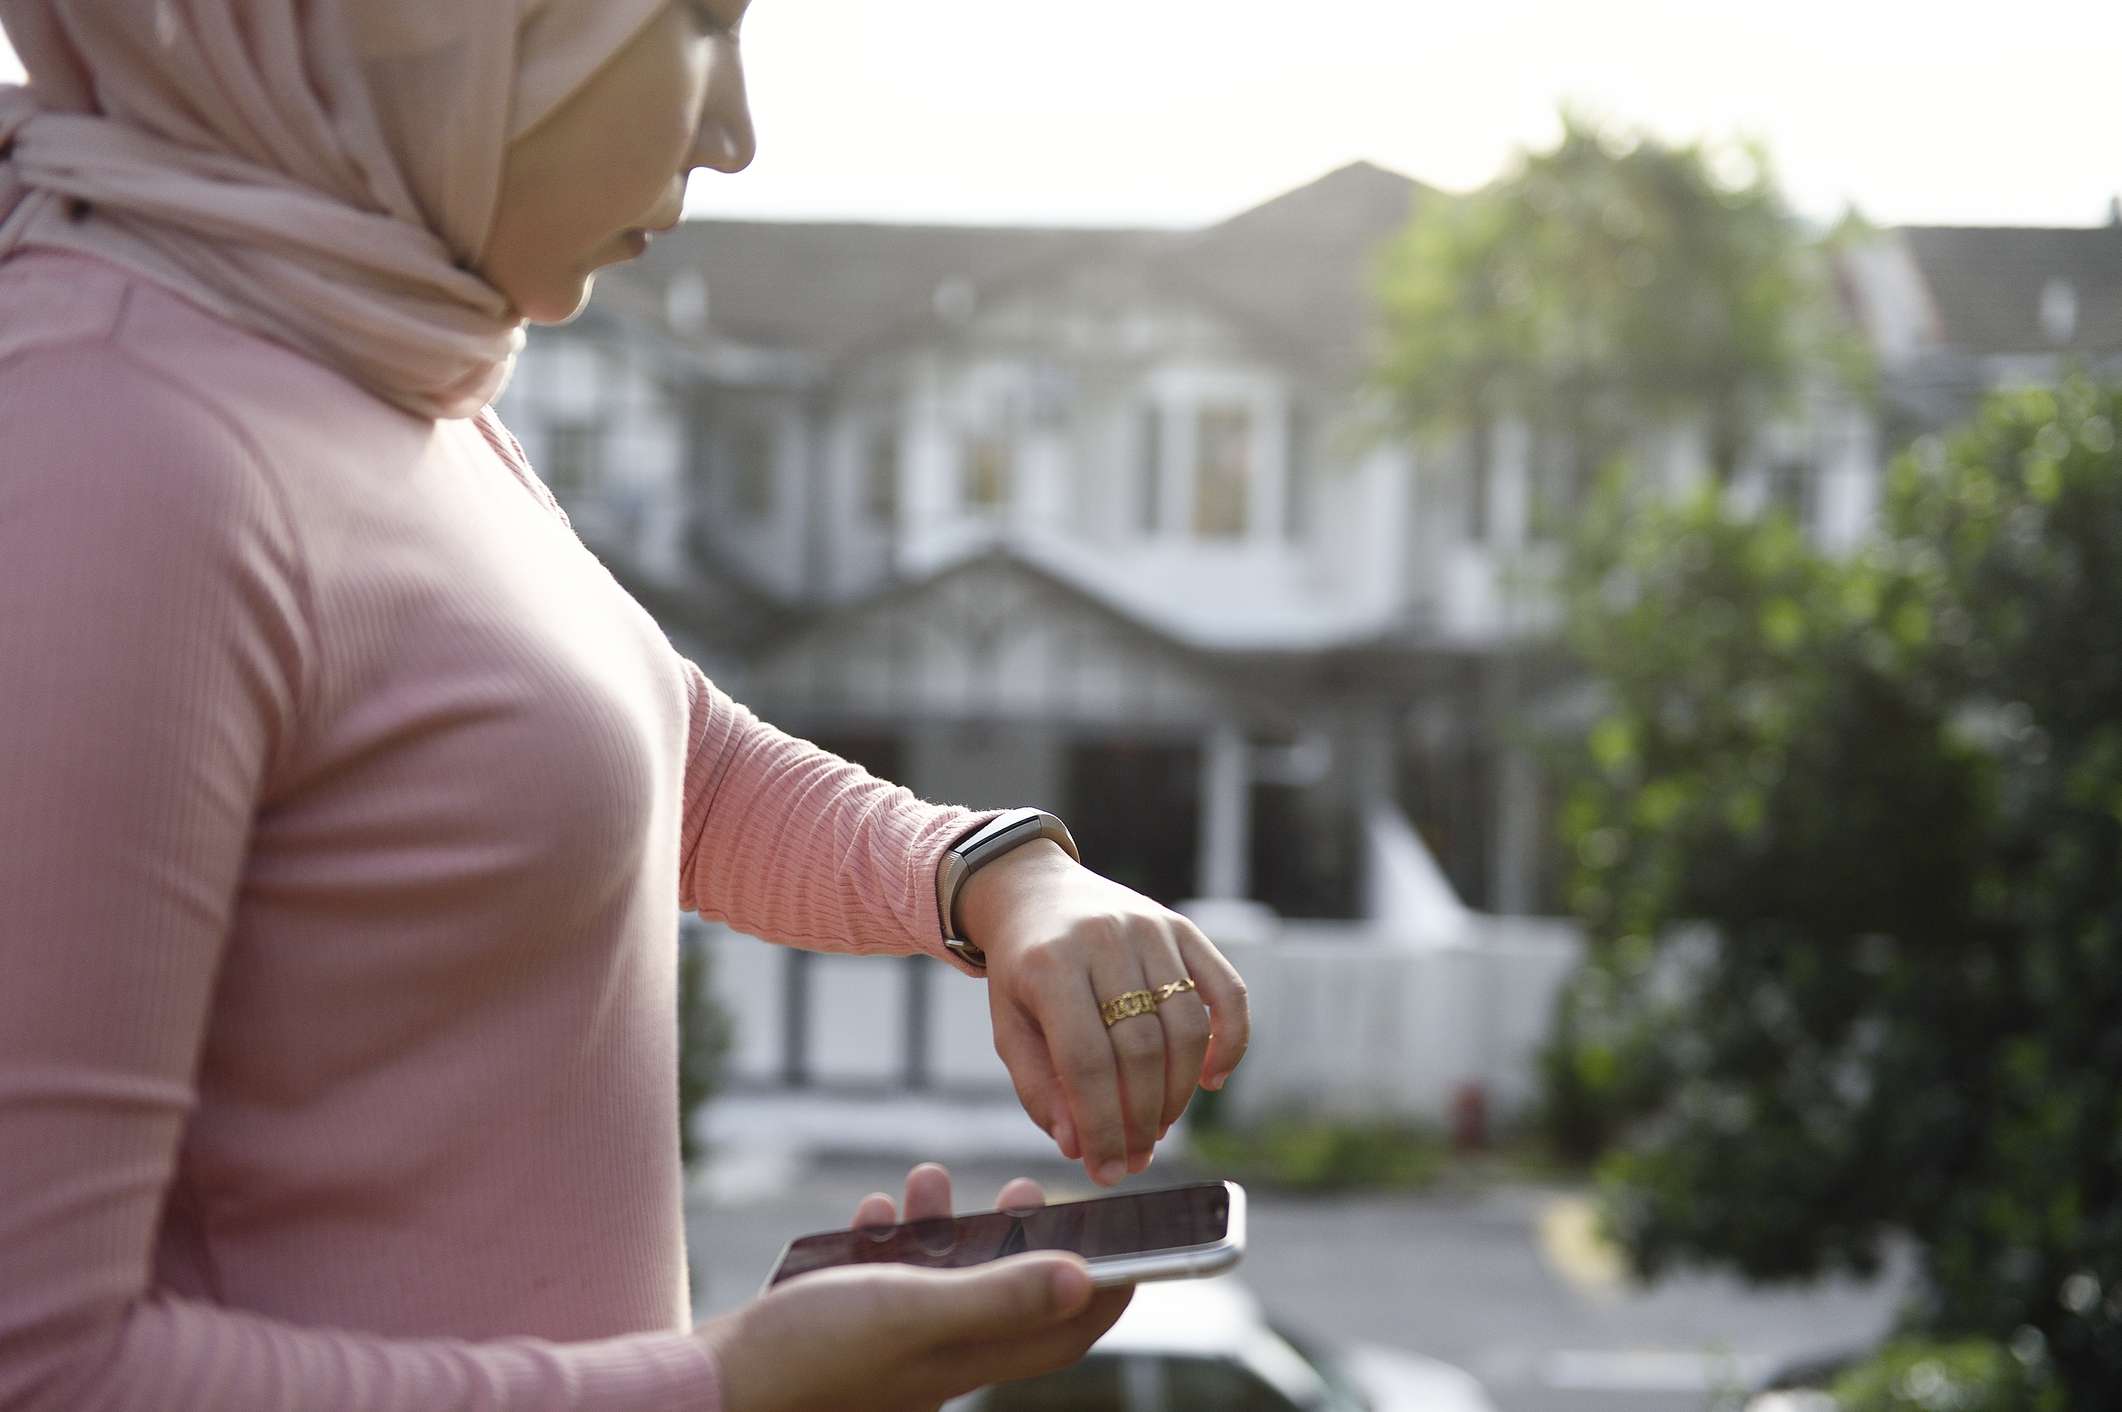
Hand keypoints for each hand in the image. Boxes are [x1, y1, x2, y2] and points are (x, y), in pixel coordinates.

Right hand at [694, 1162, 1132, 1411]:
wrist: (714, 1388)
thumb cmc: (813, 1354)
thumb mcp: (915, 1312)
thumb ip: (1000, 1296)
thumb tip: (1090, 1279)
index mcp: (968, 1359)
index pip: (1062, 1334)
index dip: (1107, 1295)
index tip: (1137, 1250)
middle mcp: (938, 1355)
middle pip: (1008, 1299)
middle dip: (1024, 1241)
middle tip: (1026, 1190)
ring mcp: (890, 1343)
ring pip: (941, 1278)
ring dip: (945, 1224)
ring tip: (928, 1178)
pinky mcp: (846, 1327)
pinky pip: (883, 1277)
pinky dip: (886, 1236)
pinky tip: (873, 1206)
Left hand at [954, 841, 1251, 1187]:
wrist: (1035, 891)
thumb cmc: (1021, 972)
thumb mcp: (1009, 1027)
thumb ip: (1040, 1088)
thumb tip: (1079, 1146)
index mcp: (1049, 965)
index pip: (1087, 1061)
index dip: (1102, 1126)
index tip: (1107, 1170)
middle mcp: (1105, 939)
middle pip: (1141, 1049)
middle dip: (1142, 1117)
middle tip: (1137, 1156)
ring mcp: (1150, 928)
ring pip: (1187, 1026)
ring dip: (1180, 1091)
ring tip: (1159, 1125)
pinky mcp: (1184, 927)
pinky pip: (1228, 991)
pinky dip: (1231, 1042)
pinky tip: (1211, 1080)